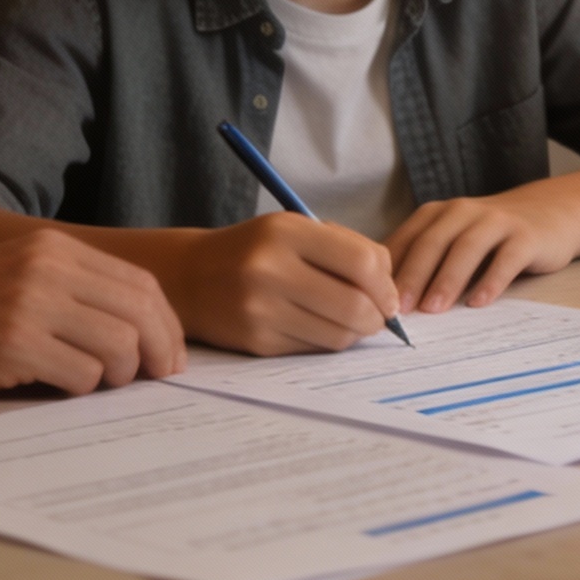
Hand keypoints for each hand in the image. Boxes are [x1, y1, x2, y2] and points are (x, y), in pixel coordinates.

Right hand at [0, 229, 186, 396]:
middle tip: (157, 378)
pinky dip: (83, 387)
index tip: (169, 355)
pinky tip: (61, 387)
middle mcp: (49, 269)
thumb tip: (139, 332)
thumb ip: (72, 291)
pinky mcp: (13, 343)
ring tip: (99, 383)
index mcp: (56, 249)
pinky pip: (81, 373)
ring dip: (120, 374)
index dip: (166, 324)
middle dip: (159, 352)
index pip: (141, 284)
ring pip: (119, 344)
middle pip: (141, 312)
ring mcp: (31, 304)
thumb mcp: (18, 276)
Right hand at [162, 214, 401, 354]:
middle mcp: (270, 269)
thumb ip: (344, 248)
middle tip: (380, 316)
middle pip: (355, 305)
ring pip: (338, 334)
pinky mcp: (256, 342)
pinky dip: (327, 341)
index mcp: (286, 232)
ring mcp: (261, 309)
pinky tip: (319, 327)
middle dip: (379, 316)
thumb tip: (390, 288)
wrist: (189, 277)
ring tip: (352, 321)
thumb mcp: (293, 229)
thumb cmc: (254, 250)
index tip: (389, 294)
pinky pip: (313, 349)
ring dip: (357, 332)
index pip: (362, 262)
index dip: (386, 284)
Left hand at [387, 187, 579, 312]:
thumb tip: (382, 298)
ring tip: (434, 309)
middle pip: (433, 242)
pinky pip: (506, 258)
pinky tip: (479, 302)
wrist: (549, 213)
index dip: (390, 270)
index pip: (408, 240)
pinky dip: (491, 280)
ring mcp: (497, 222)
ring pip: (466, 247)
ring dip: (447, 279)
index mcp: (438, 214)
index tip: (374, 300)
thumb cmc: (490, 237)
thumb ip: (423, 259)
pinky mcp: (526, 236)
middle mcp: (464, 212)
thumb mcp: (453, 239)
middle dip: (413, 275)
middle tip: (399, 308)